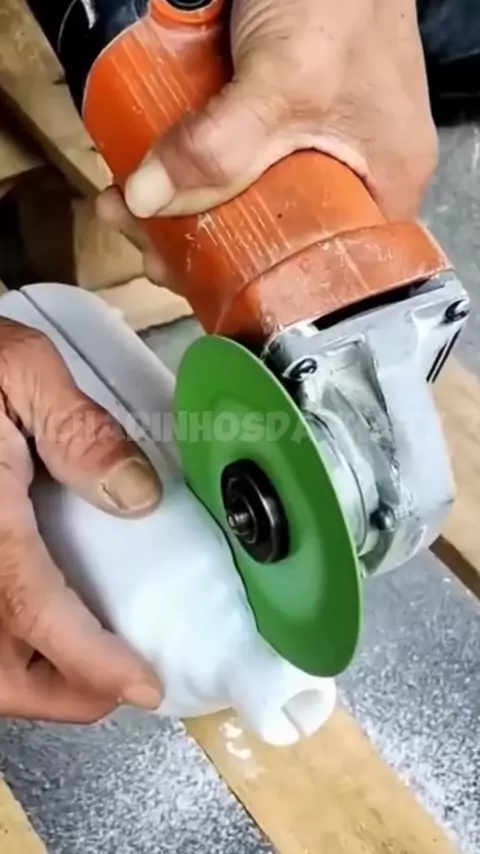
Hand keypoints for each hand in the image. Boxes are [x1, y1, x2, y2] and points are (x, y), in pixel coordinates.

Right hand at [0, 320, 162, 721]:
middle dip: (60, 693)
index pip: (32, 609)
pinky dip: (10, 647)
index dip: (90, 660)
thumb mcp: (19, 369)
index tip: (143, 685)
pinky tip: (42, 626)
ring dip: (32, 679)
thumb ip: (76, 428)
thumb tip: (136, 496)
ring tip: (88, 661)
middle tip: (120, 682)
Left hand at [97, 0, 437, 286]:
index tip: (193, 279)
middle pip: (268, 237)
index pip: (318, 267)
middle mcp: (348, 177)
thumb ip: (224, 144)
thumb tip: (149, 202)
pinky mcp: (274, 119)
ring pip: (240, 200)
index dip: (254, 282)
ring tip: (126, 205)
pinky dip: (184, 168)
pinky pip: (228, 160)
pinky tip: (145, 168)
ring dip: (179, 207)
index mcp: (381, 187)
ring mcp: (309, 146)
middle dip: (200, 243)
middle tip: (144, 242)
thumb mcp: (288, 75)